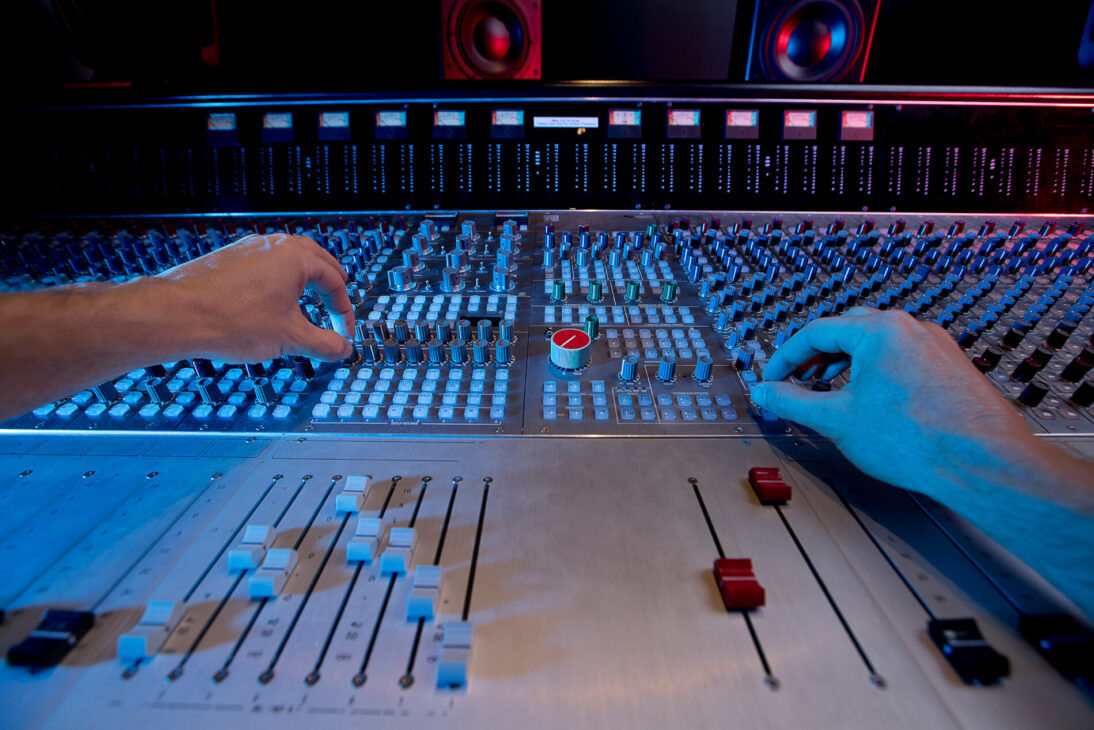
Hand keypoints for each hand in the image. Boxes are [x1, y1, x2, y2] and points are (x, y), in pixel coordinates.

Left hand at [158, 233, 354, 362]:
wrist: (177, 315)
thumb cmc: (231, 320)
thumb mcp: (290, 337)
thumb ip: (323, 344)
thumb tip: (342, 349)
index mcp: (296, 257)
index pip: (334, 282)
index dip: (344, 311)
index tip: (343, 334)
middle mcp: (273, 246)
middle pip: (314, 261)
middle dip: (329, 285)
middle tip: (336, 302)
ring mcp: (247, 250)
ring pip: (286, 262)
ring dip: (302, 282)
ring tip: (305, 304)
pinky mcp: (226, 261)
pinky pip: (262, 267)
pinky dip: (276, 283)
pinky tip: (269, 306)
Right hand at [749, 308, 1039, 495]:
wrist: (983, 464)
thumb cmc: (918, 441)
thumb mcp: (837, 420)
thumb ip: (792, 402)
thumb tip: (764, 393)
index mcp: (880, 330)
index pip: (816, 332)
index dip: (785, 358)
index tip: (773, 380)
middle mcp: (910, 328)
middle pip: (847, 331)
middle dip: (816, 357)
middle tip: (797, 383)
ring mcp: (935, 346)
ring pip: (877, 345)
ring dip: (846, 365)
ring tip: (830, 394)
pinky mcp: (950, 367)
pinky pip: (902, 358)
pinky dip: (875, 373)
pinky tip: (871, 402)